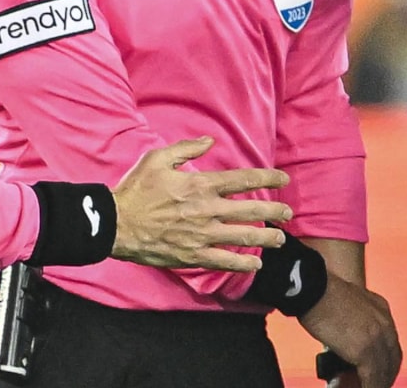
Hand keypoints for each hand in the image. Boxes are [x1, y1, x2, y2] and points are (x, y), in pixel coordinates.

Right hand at [110, 136, 291, 270]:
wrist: (118, 224)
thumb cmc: (136, 189)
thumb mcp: (157, 158)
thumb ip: (186, 149)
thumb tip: (209, 141)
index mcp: (199, 185)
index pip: (241, 180)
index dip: (266, 178)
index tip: (283, 178)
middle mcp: (207, 210)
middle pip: (249, 210)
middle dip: (274, 211)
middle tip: (288, 212)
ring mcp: (202, 235)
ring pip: (243, 237)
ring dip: (266, 237)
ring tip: (281, 239)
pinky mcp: (194, 255)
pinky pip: (225, 261)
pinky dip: (243, 263)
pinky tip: (255, 263)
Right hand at [300, 272, 401, 387]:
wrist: (311, 287)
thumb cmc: (318, 289)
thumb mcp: (346, 300)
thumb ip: (353, 318)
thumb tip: (345, 338)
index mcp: (380, 308)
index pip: (390, 341)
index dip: (386, 358)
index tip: (378, 367)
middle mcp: (384, 323)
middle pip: (392, 358)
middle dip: (385, 373)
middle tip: (373, 381)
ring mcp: (376, 338)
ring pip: (383, 371)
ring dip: (376, 382)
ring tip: (364, 386)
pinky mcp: (365, 352)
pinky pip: (372, 380)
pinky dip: (368, 387)